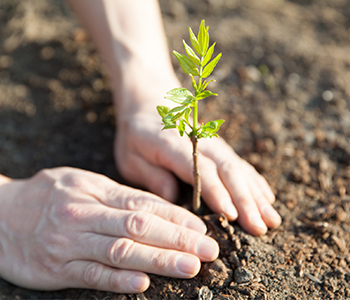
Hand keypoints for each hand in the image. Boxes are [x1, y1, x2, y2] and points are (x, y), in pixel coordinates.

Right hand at [0, 167, 217, 292]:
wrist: (0, 214)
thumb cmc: (49, 195)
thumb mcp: (83, 184)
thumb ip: (118, 196)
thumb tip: (158, 207)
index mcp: (95, 191)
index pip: (143, 204)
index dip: (175, 217)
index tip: (201, 229)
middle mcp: (86, 214)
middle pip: (139, 226)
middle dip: (177, 239)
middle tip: (209, 251)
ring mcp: (71, 242)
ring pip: (121, 251)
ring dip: (158, 260)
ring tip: (189, 268)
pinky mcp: (57, 267)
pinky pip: (92, 274)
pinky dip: (118, 281)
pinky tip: (144, 285)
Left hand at [116, 98, 280, 235]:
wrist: (150, 106)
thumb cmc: (136, 136)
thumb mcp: (130, 157)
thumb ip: (151, 176)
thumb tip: (173, 197)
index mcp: (173, 146)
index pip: (201, 170)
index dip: (217, 192)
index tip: (232, 214)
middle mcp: (200, 144)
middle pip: (228, 171)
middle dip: (246, 200)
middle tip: (261, 227)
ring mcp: (213, 145)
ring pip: (239, 169)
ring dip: (257, 195)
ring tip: (272, 219)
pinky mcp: (219, 148)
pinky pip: (241, 165)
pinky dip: (255, 182)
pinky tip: (267, 198)